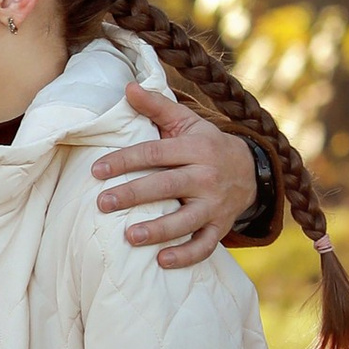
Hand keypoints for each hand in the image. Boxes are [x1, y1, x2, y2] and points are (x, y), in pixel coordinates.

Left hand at [89, 83, 259, 269]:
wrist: (251, 170)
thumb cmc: (206, 144)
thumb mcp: (187, 122)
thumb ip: (157, 106)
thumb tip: (127, 87)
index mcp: (195, 149)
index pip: (155, 154)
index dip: (125, 161)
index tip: (96, 171)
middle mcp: (206, 177)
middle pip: (166, 186)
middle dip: (133, 195)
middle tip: (103, 204)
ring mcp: (215, 205)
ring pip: (186, 220)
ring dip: (158, 230)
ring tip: (129, 236)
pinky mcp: (220, 226)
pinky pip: (205, 245)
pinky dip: (186, 255)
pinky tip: (162, 261)